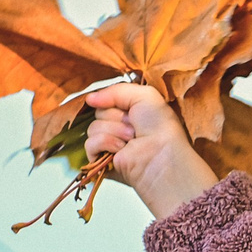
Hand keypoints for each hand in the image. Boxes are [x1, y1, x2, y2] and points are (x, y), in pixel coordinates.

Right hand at [81, 81, 217, 220]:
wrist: (161, 154)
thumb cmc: (160, 126)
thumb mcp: (144, 95)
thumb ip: (115, 91)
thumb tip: (90, 98)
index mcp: (130, 113)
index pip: (106, 100)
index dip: (113, 100)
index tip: (127, 107)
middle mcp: (120, 128)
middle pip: (99, 112)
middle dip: (116, 117)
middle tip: (134, 127)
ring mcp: (110, 145)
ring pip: (94, 127)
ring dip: (114, 130)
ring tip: (131, 139)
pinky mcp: (103, 160)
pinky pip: (90, 143)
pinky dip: (105, 143)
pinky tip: (121, 150)